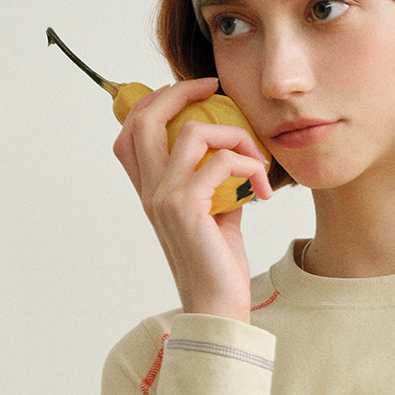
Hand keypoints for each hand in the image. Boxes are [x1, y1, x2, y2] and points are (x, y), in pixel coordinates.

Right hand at [112, 74, 272, 320]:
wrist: (218, 307)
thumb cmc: (218, 264)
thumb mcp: (216, 214)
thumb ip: (216, 181)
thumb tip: (234, 153)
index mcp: (150, 192)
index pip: (129, 133)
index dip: (153, 102)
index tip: (193, 93)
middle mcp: (150, 192)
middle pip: (145, 117)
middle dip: (181, 91)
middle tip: (214, 87)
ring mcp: (165, 198)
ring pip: (192, 131)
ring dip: (234, 135)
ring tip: (257, 159)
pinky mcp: (188, 207)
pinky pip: (222, 161)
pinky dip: (250, 166)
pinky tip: (265, 191)